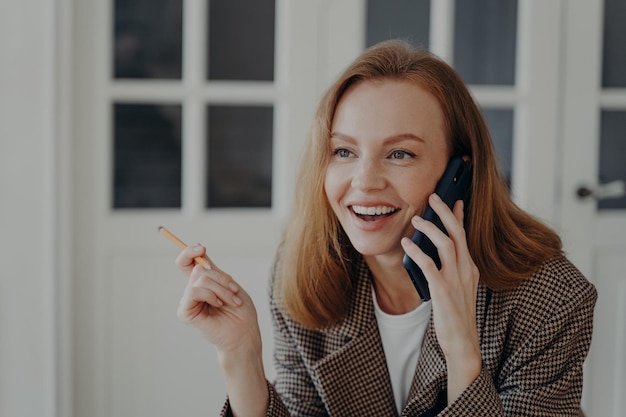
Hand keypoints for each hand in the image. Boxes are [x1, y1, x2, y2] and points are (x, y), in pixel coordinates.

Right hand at [175, 245, 261, 356]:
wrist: (244, 334)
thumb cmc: (240, 312)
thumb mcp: (229, 284)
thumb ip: (213, 270)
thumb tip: (199, 249)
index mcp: (203, 284)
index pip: (187, 262)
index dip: (190, 252)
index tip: (201, 248)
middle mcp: (193, 291)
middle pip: (199, 268)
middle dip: (221, 278)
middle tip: (234, 291)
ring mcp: (188, 301)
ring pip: (199, 279)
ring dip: (221, 289)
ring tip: (231, 301)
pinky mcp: (185, 312)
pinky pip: (194, 291)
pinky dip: (210, 295)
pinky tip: (218, 305)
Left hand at [401, 193, 480, 400]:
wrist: (462, 342)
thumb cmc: (455, 315)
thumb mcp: (457, 288)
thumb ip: (450, 269)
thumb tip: (433, 252)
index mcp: (470, 268)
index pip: (464, 236)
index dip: (458, 216)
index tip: (454, 200)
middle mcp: (466, 270)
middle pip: (457, 233)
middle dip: (445, 212)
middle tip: (433, 196)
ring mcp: (456, 279)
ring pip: (446, 244)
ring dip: (430, 228)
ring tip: (416, 218)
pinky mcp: (443, 290)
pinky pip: (429, 264)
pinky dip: (417, 251)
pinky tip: (406, 244)